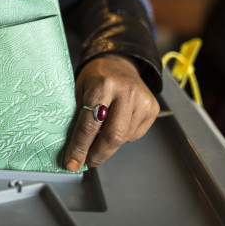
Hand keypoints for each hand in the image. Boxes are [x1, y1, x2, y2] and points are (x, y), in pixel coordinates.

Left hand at [64, 54, 158, 170]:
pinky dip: (122, 138)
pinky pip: (134, 135)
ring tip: (99, 136)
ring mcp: (142, 100)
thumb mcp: (79, 89)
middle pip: (111, 137)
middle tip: (86, 162)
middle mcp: (126, 92)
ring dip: (108, 146)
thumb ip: (77, 116)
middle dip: (97, 155)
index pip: (89, 125)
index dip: (79, 148)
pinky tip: (116, 125)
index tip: (72, 163)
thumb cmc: (96, 77)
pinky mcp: (152, 108)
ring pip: (123, 139)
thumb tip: (71, 149)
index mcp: (103, 84)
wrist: (119, 63)